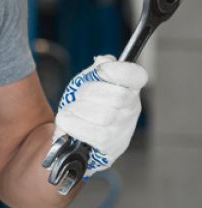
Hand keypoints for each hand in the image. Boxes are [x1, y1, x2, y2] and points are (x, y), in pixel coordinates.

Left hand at [51, 55, 147, 176]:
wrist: (72, 139)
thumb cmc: (83, 109)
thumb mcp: (87, 85)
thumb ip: (96, 71)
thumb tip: (104, 60)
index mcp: (128, 90)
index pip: (138, 76)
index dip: (120, 71)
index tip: (101, 70)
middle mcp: (131, 110)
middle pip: (117, 95)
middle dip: (89, 93)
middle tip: (79, 97)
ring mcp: (122, 131)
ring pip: (103, 115)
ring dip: (78, 110)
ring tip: (74, 112)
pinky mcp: (109, 147)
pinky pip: (90, 132)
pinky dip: (72, 124)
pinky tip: (69, 123)